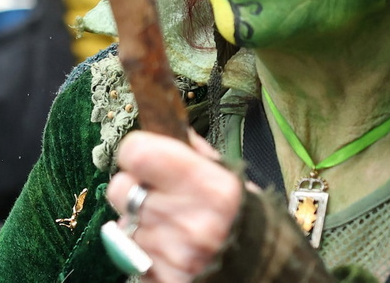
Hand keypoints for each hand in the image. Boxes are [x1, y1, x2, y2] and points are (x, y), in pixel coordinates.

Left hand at [105, 131, 241, 281]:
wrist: (268, 277)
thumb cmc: (247, 224)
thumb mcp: (231, 181)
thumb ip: (194, 152)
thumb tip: (162, 123)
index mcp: (212, 189)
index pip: (136, 153)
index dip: (135, 152)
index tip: (144, 158)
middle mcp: (191, 223)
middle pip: (120, 188)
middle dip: (133, 189)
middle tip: (157, 196)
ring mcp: (175, 257)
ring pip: (122, 223)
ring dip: (139, 223)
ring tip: (170, 227)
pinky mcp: (162, 280)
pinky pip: (128, 254)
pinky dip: (141, 250)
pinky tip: (167, 250)